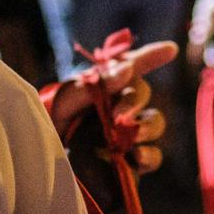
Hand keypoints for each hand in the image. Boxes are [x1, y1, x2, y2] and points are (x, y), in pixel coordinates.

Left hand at [47, 40, 178, 173]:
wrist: (42, 164)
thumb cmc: (52, 125)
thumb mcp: (66, 100)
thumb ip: (96, 83)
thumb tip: (127, 69)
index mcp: (105, 85)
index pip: (131, 65)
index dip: (152, 56)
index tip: (171, 49)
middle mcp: (120, 106)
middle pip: (141, 93)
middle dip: (134, 101)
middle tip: (118, 115)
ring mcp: (128, 134)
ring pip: (154, 122)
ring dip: (147, 126)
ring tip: (132, 137)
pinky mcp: (131, 161)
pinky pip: (152, 156)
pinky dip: (149, 155)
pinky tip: (137, 157)